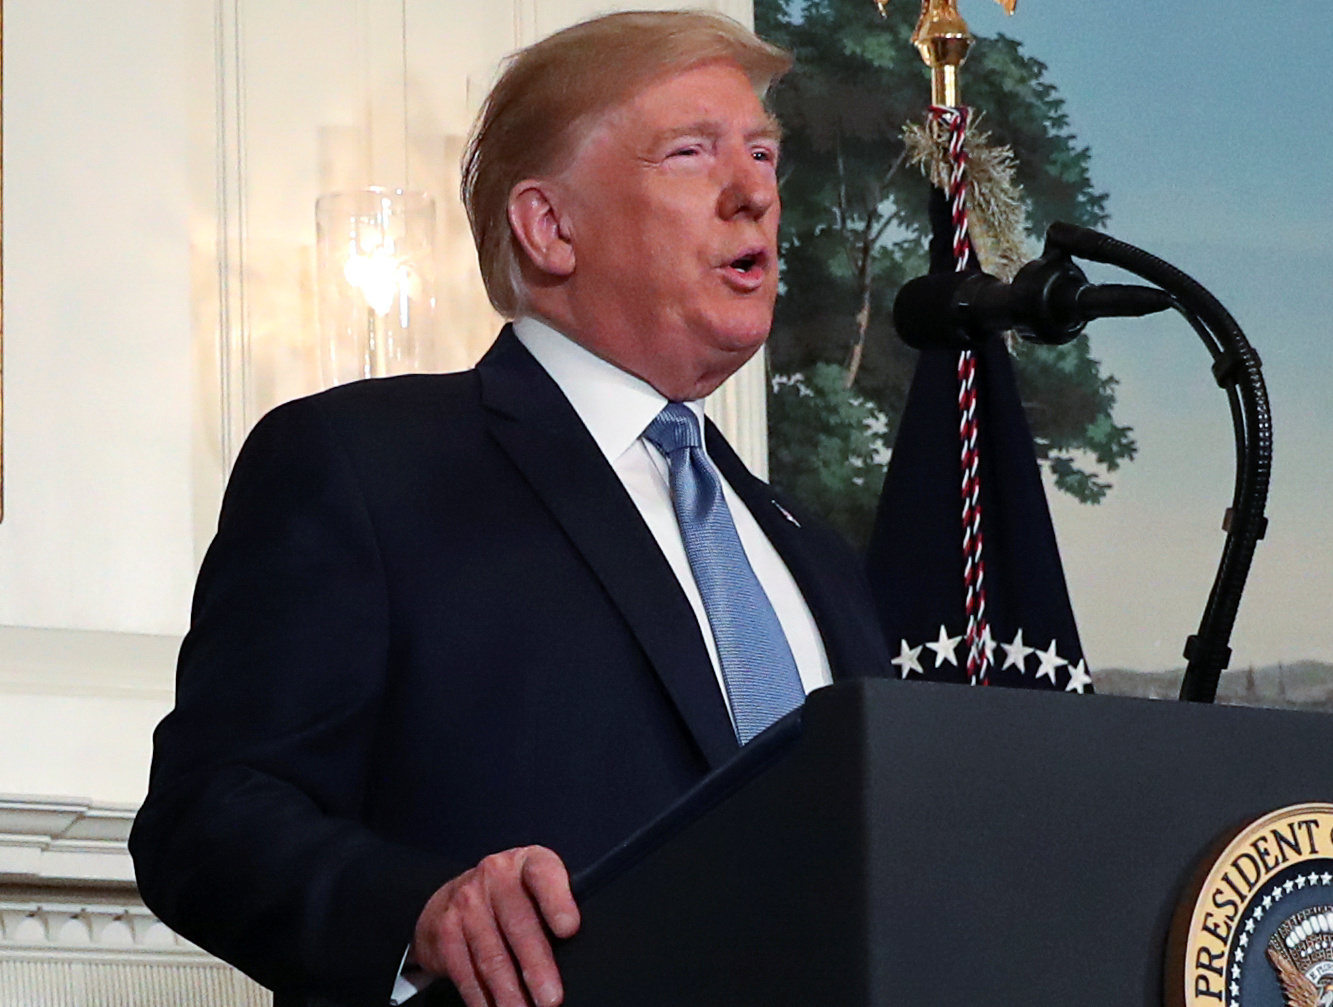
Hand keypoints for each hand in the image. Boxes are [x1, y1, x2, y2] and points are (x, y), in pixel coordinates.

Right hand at [412, 845, 579, 1006]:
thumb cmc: (513, 896)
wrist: (452, 898)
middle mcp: (495, 876)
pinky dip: (481, 997)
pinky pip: (466, 971)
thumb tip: (583, 947)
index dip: (556, 900)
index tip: (569, 928)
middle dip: (537, 966)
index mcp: (527, 863)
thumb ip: (557, 904)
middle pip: (518, 925)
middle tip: (552, 998)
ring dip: (509, 991)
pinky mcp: (447, 931)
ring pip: (492, 955)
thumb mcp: (535, 886)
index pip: (543, 875)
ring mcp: (467, 903)